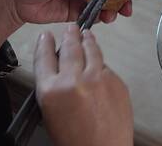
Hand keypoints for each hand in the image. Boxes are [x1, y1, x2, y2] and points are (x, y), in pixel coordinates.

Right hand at [34, 25, 132, 145]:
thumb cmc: (76, 139)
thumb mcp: (51, 112)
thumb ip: (55, 88)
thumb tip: (63, 71)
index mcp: (52, 89)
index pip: (45, 58)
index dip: (45, 45)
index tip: (46, 36)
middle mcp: (75, 79)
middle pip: (71, 48)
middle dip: (70, 35)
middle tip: (71, 27)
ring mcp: (98, 78)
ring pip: (92, 51)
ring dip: (88, 40)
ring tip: (87, 34)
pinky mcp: (116, 80)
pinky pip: (106, 67)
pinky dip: (101, 63)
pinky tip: (99, 62)